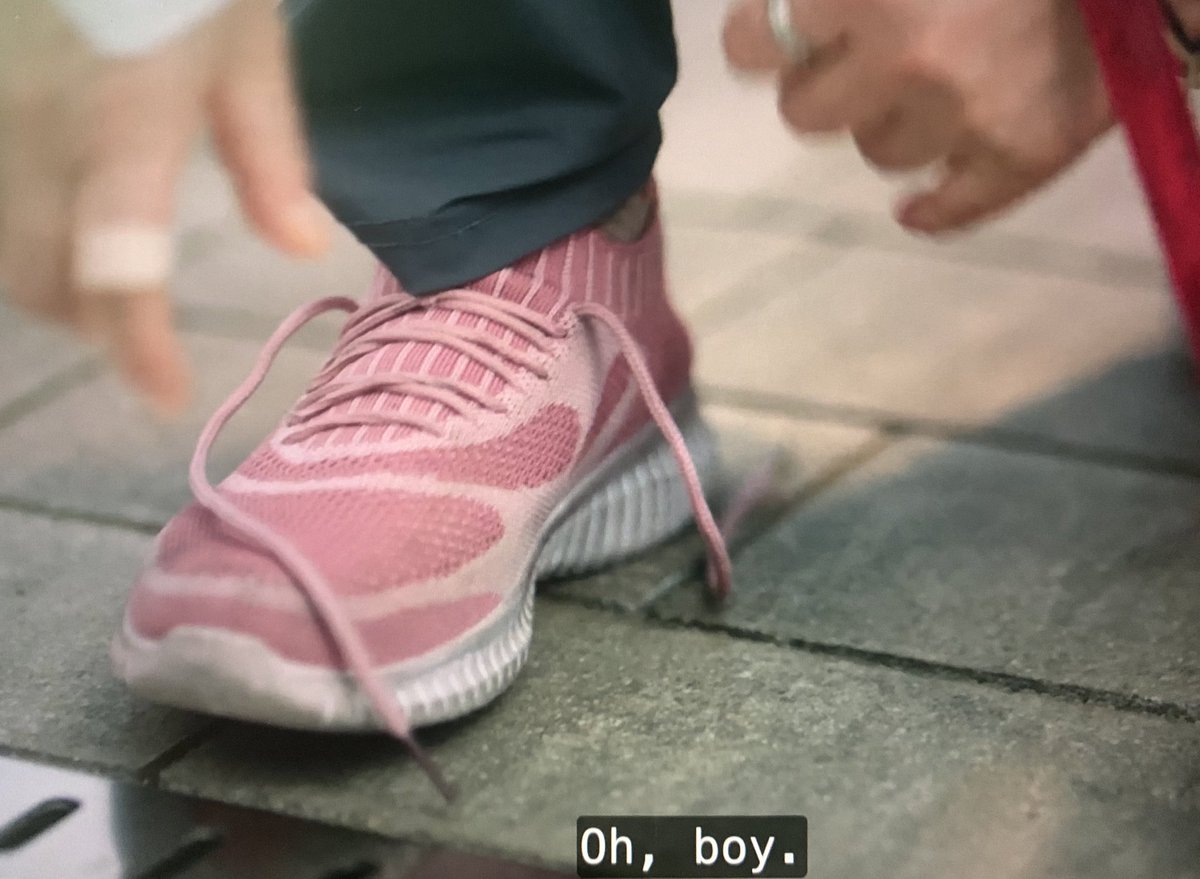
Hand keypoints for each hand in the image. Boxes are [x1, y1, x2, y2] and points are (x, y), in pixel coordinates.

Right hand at [0, 0, 330, 414]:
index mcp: (121, 122)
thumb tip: (300, 250)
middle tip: (144, 337)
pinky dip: (22, 235)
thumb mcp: (246, 46)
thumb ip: (270, 155)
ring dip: (50, 286)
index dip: (138, 346)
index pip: (118, 266)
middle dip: (92, 325)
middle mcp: (33, 130)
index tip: (167, 397)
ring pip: (1, 244)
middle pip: (38, 275)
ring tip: (107, 288)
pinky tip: (61, 225)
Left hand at [723, 0, 1114, 232]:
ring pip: (880, 151)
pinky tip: (919, 210)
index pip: (752, 45)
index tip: (784, 35)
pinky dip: (936, 210)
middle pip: (807, 112)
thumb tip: (792, 13)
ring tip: (939, 80)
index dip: (763, 41)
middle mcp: (904, 57)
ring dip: (894, 120)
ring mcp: (965, 113)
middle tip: (865, 55)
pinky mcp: (1027, 150)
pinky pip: (955, 208)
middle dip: (827, 84)